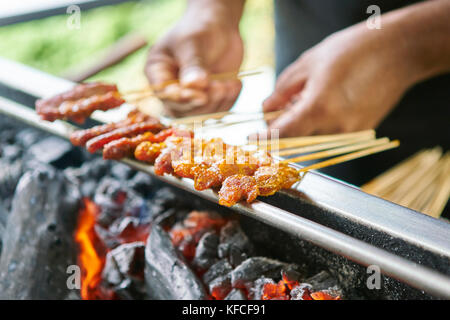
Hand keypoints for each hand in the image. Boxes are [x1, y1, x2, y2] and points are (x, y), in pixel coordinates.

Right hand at [145, 0, 243, 116]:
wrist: (219, 26)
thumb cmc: (199, 28)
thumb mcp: (193, 43)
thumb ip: (193, 64)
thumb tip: (194, 85)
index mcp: (158, 72)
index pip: (164, 94)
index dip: (181, 99)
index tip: (201, 95)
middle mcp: (171, 89)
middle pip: (181, 111)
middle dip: (202, 102)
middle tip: (220, 87)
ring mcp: (191, 96)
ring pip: (200, 115)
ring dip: (217, 103)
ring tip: (230, 84)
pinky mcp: (209, 99)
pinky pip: (217, 111)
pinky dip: (228, 101)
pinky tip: (235, 84)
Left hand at [258, 20, 419, 137]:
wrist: (399, 51)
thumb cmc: (352, 50)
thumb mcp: (309, 63)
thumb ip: (283, 90)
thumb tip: (266, 109)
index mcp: (318, 108)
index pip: (282, 135)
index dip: (264, 139)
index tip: (252, 138)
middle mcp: (335, 127)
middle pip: (295, 142)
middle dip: (282, 131)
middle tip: (280, 111)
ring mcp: (350, 132)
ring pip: (312, 141)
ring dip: (301, 129)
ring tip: (305, 101)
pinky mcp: (360, 132)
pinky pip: (330, 137)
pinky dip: (319, 127)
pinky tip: (323, 104)